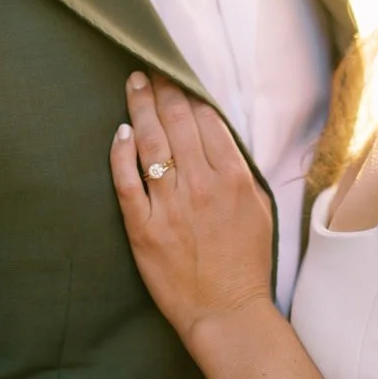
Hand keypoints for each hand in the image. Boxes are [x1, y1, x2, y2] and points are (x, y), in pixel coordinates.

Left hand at [108, 71, 272, 342]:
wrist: (227, 311)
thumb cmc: (245, 262)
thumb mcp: (258, 208)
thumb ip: (237, 169)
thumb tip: (215, 134)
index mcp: (234, 179)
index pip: (207, 121)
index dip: (188, 92)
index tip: (174, 74)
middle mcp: (202, 187)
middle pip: (177, 123)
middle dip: (161, 89)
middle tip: (148, 68)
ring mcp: (170, 207)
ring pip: (151, 144)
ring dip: (140, 107)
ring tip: (133, 84)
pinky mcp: (144, 228)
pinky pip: (126, 182)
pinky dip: (121, 153)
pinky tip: (119, 132)